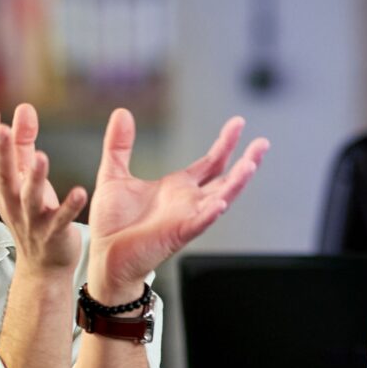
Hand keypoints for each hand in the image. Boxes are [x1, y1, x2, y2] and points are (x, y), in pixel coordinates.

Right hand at [0, 102, 89, 274]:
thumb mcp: (24, 177)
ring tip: (41, 156)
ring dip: (34, 178)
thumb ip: (24, 143)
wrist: (42, 265)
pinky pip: (61, 220)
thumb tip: (24, 108)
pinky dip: (69, 207)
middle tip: (2, 128)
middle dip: (2, 152)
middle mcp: (11, 203)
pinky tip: (81, 192)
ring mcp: (31, 220)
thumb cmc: (32, 212)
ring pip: (29, 199)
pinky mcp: (53, 234)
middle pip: (2, 176)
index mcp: (2, 188)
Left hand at [84, 108, 267, 293]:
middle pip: (226, 178)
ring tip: (251, 164)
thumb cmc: (113, 222)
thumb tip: (121, 112)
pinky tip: (221, 202)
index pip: (211, 163)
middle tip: (262, 143)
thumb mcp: (113, 174)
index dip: (226, 143)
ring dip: (237, 183)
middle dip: (246, 160)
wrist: (104, 255)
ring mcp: (186, 218)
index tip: (238, 124)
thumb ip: (119, 144)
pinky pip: (199, 223)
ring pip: (221, 198)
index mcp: (178, 187)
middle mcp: (188, 201)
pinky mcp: (177, 234)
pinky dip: (211, 213)